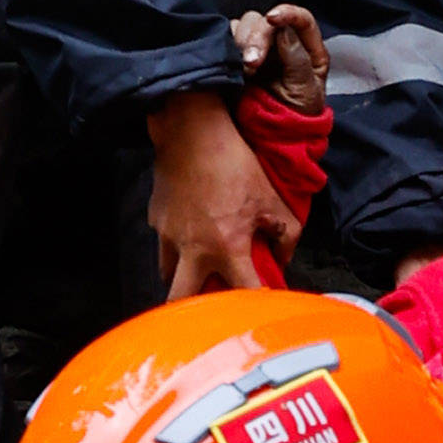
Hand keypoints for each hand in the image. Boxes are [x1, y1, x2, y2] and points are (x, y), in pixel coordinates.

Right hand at [147, 83, 298, 295]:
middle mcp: (194, 249)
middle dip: (195, 314)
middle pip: (182, 303)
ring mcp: (169, 236)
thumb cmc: (233, 161)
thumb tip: (283, 257)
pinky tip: (189, 240)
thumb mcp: (272, 198)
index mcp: (226, 247)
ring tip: (200, 277)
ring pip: (168, 276)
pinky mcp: (155, 219)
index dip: (257, 306)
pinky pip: (163, 246)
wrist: (192, 129)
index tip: (262, 309)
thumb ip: (287, 234)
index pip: (243, 294)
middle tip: (212, 310)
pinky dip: (174, 251)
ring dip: (183, 282)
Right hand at [231, 0, 329, 110]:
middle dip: (257, 37)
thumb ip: (297, 60)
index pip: (301, 19)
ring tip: (244, 69)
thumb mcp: (304, 92)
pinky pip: (228, 38)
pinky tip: (232, 65)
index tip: (272, 19)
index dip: (287, 13)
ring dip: (241, 42)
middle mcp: (283, 43)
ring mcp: (260, 48)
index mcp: (309, 50)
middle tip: (251, 63)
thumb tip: (284, 30)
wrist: (274, 138)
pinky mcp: (239, 55)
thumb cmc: (297, 117)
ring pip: (244, 26)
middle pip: (266, 21)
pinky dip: (227, 46)